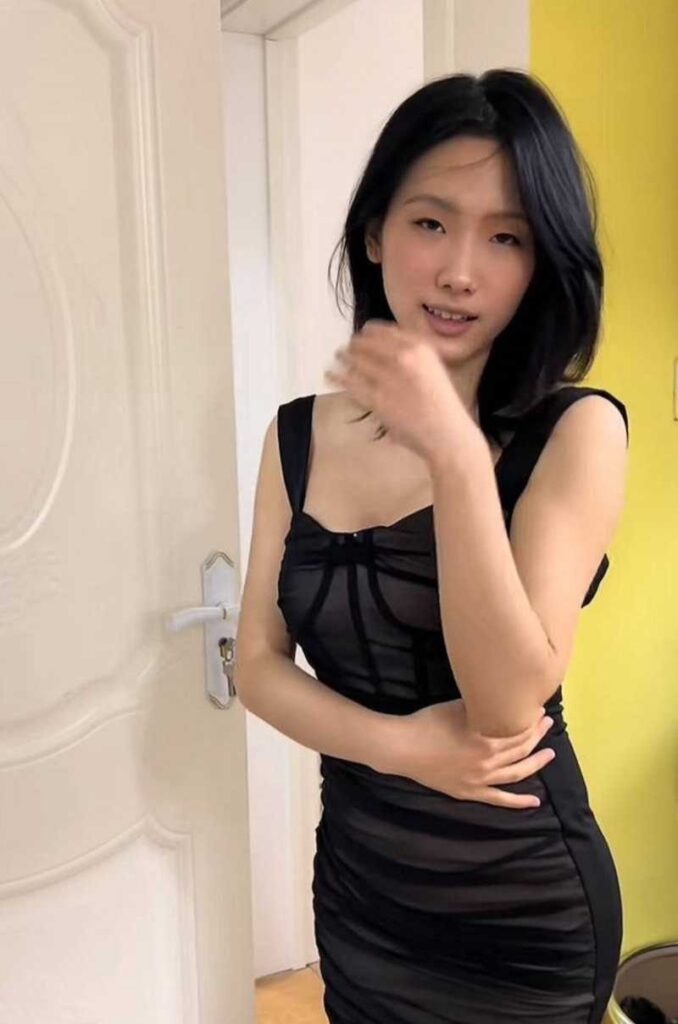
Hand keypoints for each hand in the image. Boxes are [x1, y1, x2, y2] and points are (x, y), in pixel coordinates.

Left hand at [325, 320, 480, 466]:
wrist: (447, 433)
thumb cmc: (443, 406)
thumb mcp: (434, 370)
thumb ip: (415, 357)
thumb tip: (390, 349)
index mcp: (420, 347)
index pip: (384, 331)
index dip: (368, 333)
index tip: (361, 335)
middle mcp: (403, 356)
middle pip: (367, 343)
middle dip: (353, 345)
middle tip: (345, 349)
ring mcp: (389, 377)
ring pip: (356, 361)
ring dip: (343, 358)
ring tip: (337, 358)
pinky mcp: (377, 398)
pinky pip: (352, 383)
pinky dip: (338, 378)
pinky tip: (330, 375)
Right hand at [385, 699, 555, 808]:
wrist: (403, 748)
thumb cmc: (428, 723)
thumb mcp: (457, 707)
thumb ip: (480, 707)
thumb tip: (497, 702)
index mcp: (487, 740)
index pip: (519, 731)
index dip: (532, 721)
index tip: (539, 711)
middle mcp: (488, 762)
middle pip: (521, 749)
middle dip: (537, 736)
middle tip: (547, 724)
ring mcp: (480, 780)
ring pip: (516, 773)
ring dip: (535, 764)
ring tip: (549, 754)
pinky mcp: (469, 792)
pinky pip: (499, 799)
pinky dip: (518, 802)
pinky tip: (535, 802)